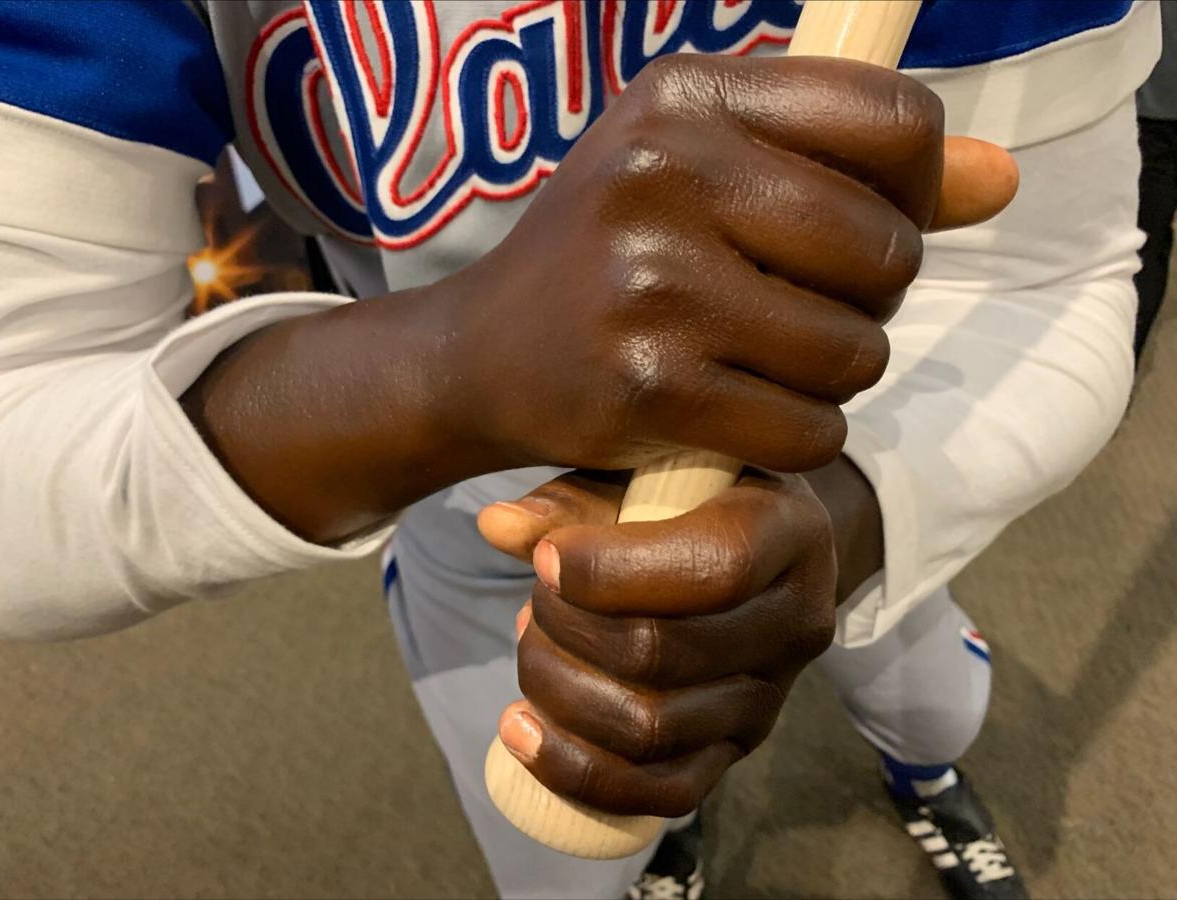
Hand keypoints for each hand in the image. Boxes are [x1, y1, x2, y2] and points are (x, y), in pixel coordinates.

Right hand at [181, 57, 1015, 543]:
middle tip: (809, 309)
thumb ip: (852, 165)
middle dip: (872, 297)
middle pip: (886, 246)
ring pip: (855, 349)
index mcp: (686, 95)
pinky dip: (796, 434)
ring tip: (770, 362)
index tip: (869, 225)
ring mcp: (652, 283)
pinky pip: (806, 427)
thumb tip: (1001, 179)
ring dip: (835, 374)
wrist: (480, 355)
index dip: (916, 188)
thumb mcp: (708, 170)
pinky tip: (742, 415)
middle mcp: (664, 171)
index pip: (896, 121)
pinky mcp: (649, 387)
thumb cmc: (609, 251)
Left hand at [477, 469, 836, 815]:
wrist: (762, 546)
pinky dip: (578, 772)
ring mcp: (771, 697)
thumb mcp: (649, 469)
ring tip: (530, 648)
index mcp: (791, 532)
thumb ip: (578, 497)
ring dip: (559, 695)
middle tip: (533, 603)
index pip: (714, 567)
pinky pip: (665, 791)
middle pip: (662, 654)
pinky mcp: (738, 748)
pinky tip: (521, 734)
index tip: (545, 560)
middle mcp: (797, 621)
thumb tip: (496, 526)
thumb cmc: (693, 492)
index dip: (612, 571)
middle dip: (567, 630)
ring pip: (650, 728)